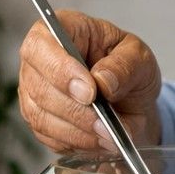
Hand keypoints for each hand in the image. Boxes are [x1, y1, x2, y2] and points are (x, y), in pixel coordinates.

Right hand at [18, 9, 162, 152]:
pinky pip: (49, 137)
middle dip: (75, 111)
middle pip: (39, 87)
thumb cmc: (131, 68)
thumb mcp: (140, 58)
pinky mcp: (40, 120)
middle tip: (106, 124)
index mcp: (63, 30)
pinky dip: (77, 143)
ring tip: (109, 135)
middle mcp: (40, 60)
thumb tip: (103, 82)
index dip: (61, 70)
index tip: (90, 92)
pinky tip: (100, 142)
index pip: (42, 45)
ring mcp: (34, 92)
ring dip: (78, 131)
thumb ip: (124, 66)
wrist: (132, 100)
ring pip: (41, 116)